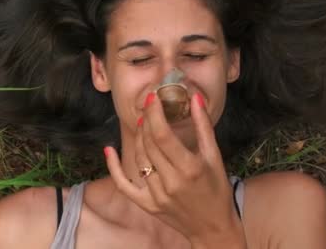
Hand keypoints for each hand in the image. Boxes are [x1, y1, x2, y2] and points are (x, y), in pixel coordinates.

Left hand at [104, 92, 245, 246]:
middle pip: (149, 144)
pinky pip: (124, 184)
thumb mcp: (214, 157)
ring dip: (138, 137)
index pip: (163, 135)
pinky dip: (114, 167)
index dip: (154, 114)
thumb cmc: (217, 189)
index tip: (152, 98)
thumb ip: (204, 126)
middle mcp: (171, 182)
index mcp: (190, 168)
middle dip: (146, 121)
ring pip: (139, 158)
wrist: (214, 227)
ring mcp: (157, 195)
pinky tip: (109, 149)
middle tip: (148, 108)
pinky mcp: (147, 205)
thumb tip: (195, 98)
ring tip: (143, 124)